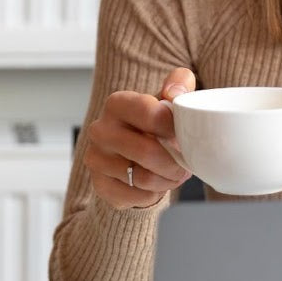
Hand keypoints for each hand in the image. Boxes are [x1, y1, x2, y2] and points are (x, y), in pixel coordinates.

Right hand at [82, 68, 194, 209]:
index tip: (183, 135)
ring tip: (174, 174)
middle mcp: (100, 129)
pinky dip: (153, 194)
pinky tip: (155, 185)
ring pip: (144, 178)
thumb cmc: (153, 125)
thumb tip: (175, 93)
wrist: (131, 154)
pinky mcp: (99, 185)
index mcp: (117, 103)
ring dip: (167, 180)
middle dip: (175, 163)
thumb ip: (178, 84)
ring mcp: (96, 158)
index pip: (152, 114)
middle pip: (148, 152)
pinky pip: (136, 196)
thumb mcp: (167, 99)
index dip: (174, 128)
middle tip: (185, 164)